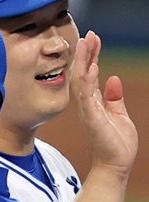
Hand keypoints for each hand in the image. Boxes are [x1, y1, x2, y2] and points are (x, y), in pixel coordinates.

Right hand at [72, 31, 137, 182]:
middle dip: (85, 54)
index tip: (93, 40)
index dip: (91, 57)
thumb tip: (114, 79)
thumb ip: (115, 98)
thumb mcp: (120, 115)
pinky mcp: (91, 118)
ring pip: (81, 81)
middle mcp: (87, 106)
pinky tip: (91, 66)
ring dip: (83, 62)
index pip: (90, 75)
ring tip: (86, 43)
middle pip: (82, 74)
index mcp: (94, 104)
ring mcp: (87, 112)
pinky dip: (87, 80)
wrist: (114, 166)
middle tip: (88, 35)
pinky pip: (86, 96)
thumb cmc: (116, 145)